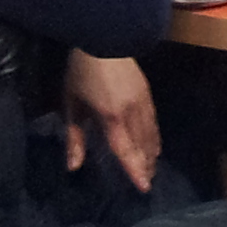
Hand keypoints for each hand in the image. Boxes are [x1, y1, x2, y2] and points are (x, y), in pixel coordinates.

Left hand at [63, 49, 158, 190]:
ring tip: (152, 165)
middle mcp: (132, 112)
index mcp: (112, 117)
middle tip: (148, 180)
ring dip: (151, 151)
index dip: (134, 170)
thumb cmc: (82, 72)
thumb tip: (73, 167)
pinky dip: (154, 135)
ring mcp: (143, 102)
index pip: (126, 150)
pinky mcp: (147, 93)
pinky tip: (154, 141)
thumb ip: (75, 137)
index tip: (144, 187)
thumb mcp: (72, 104)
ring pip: (151, 133)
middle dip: (145, 164)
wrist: (105, 39)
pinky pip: (154, 120)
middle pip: (142, 144)